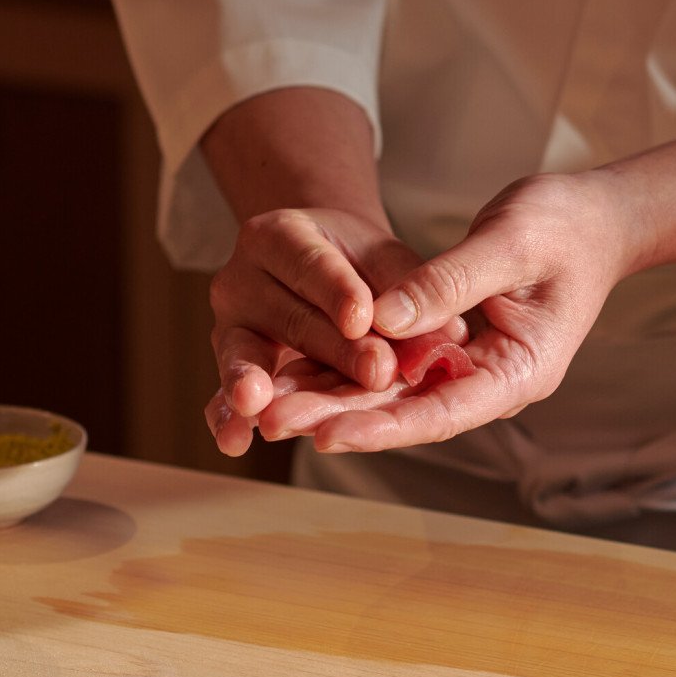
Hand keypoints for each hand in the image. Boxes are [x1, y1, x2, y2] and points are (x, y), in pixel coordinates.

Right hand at [204, 208, 465, 455]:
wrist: (324, 269)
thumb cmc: (360, 264)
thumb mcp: (389, 260)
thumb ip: (412, 291)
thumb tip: (452, 337)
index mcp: (279, 235)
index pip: (312, 264)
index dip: (338, 293)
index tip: (362, 319)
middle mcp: (241, 276)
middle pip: (291, 318)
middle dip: (334, 351)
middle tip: (376, 374)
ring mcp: (230, 324)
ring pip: (250, 356)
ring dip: (260, 385)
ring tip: (262, 410)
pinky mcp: (233, 365)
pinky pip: (224, 394)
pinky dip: (229, 418)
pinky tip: (235, 441)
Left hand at [257, 173, 631, 452]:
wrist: (594, 217)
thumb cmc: (565, 225)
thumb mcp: (509, 243)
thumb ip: (447, 282)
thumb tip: (382, 318)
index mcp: (520, 372)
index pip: (443, 412)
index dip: (383, 427)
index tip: (327, 434)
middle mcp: (491, 383)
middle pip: (407, 413)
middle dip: (340, 418)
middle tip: (273, 420)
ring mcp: (471, 369)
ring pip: (394, 395)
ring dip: (334, 400)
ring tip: (269, 406)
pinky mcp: (452, 349)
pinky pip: (395, 367)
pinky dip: (349, 370)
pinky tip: (298, 372)